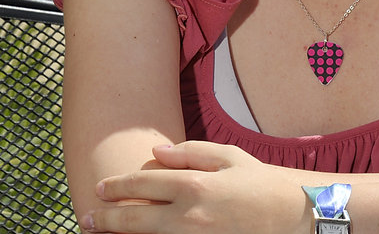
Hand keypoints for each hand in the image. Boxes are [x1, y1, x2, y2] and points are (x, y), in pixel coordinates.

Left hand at [81, 141, 308, 233]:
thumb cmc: (260, 183)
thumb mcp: (228, 156)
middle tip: (86, 218)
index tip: (101, 189)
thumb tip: (155, 153)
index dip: (117, 187)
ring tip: (100, 232)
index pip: (143, 185)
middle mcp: (189, 216)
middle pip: (135, 220)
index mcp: (195, 185)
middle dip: (106, 219)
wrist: (292, 217)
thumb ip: (188, 152)